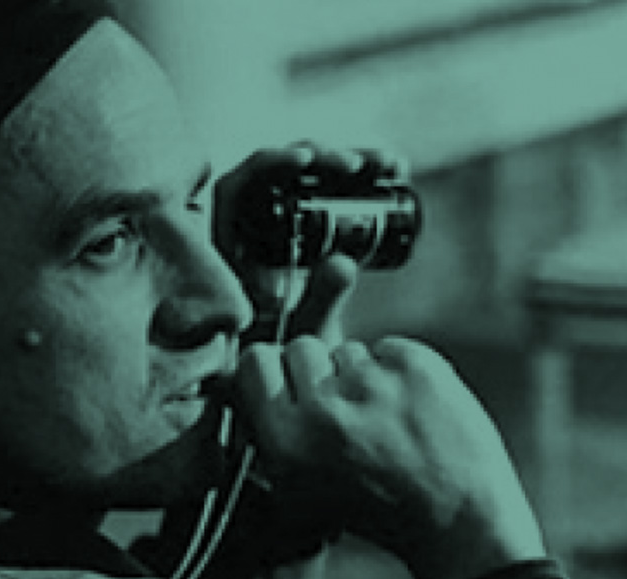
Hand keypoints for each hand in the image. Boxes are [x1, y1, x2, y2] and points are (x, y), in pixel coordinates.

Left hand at [214, 143, 407, 344]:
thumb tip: (342, 261)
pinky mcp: (315, 228)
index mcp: (232, 247)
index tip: (306, 160)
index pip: (239, 186)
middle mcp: (255, 228)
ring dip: (352, 162)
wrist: (299, 371)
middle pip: (283, 172)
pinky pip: (334, 191)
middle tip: (360, 165)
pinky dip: (363, 179)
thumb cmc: (285, 360)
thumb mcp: (303, 331)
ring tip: (392, 165)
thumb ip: (319, 301)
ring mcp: (287, 225)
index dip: (269, 164)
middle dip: (324, 158)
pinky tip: (394, 172)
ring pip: (313, 177)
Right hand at [235, 335, 546, 578]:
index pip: (256, 361)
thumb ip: (271, 433)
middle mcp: (323, 410)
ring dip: (362, 377)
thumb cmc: (378, 511)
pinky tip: (413, 410)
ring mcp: (371, 383)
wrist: (458, 524)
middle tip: (346, 411)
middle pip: (302, 347)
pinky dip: (400, 372)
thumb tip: (254, 375)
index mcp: (286, 443)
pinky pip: (390, 348)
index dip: (275, 370)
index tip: (292, 385)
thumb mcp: (300, 491)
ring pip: (349, 351)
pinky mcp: (416, 366)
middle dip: (320, 372)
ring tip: (386, 421)